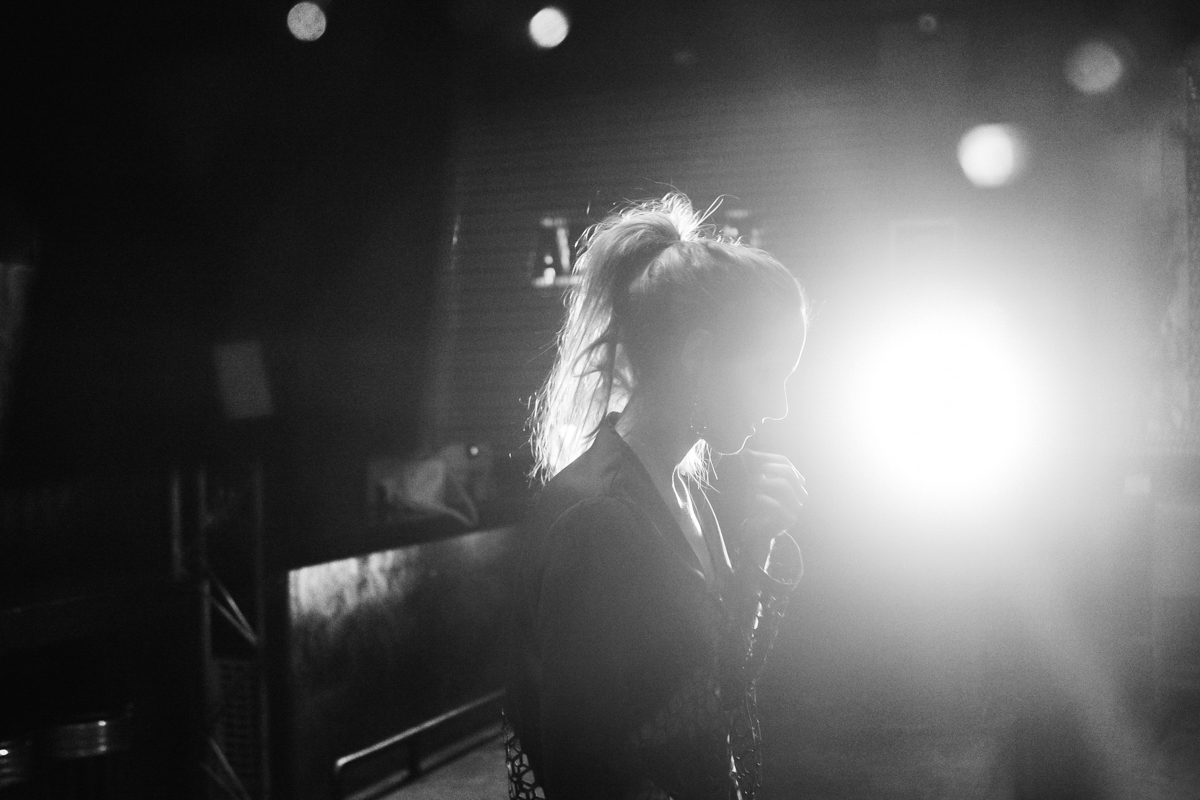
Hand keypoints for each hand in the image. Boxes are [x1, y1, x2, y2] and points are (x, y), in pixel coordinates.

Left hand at [740, 449, 805, 565]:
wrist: (755, 529)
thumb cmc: (757, 504)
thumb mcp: (753, 483)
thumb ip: (751, 468)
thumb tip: (745, 451)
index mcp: (794, 482)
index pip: (785, 462)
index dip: (767, 457)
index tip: (749, 455)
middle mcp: (800, 493)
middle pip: (789, 471)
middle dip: (768, 467)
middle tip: (753, 471)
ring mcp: (797, 507)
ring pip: (784, 485)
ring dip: (764, 482)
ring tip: (752, 486)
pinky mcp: (790, 520)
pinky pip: (776, 504)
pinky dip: (762, 499)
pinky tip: (755, 500)